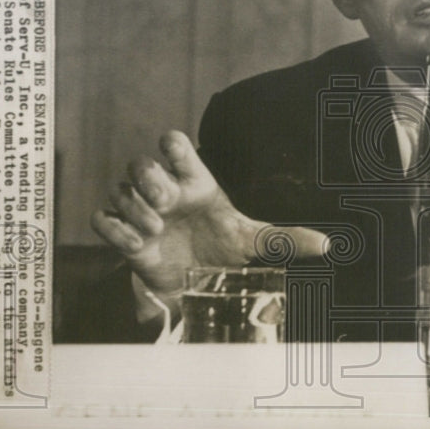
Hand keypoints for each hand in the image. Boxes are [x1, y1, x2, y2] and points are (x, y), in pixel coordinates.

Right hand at [91, 130, 326, 295]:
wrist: (196, 284)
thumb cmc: (225, 250)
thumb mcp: (256, 243)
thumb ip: (288, 240)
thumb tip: (328, 246)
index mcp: (194, 182)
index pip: (175, 144)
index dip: (171, 144)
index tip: (175, 152)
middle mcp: (165, 192)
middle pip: (140, 164)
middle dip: (148, 179)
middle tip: (166, 202)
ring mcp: (140, 212)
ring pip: (120, 191)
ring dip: (135, 210)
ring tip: (155, 230)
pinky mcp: (122, 234)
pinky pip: (101, 219)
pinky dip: (115, 229)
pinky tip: (138, 245)